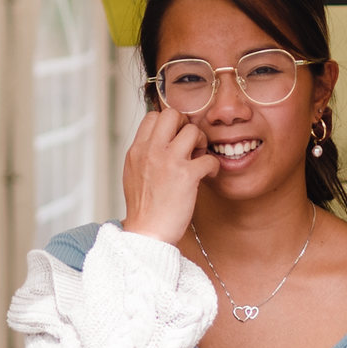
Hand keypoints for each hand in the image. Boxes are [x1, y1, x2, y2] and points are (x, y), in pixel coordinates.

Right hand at [120, 106, 217, 245]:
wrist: (147, 233)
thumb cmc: (143, 207)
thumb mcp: (133, 173)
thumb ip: (145, 153)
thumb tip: (160, 139)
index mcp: (137, 150)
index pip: (153, 116)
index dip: (169, 123)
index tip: (175, 138)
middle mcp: (151, 151)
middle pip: (172, 114)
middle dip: (185, 125)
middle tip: (190, 144)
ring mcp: (169, 161)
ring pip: (193, 130)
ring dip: (201, 143)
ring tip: (199, 159)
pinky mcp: (187, 176)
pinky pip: (209, 157)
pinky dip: (213, 165)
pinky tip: (208, 175)